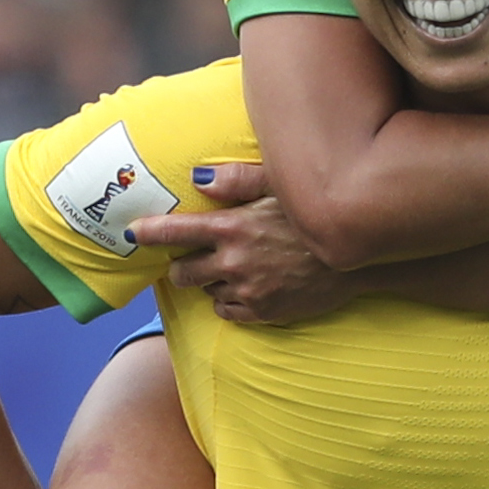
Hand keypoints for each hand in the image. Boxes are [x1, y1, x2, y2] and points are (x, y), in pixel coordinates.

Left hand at [126, 161, 356, 323]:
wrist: (355, 259)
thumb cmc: (315, 215)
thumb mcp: (280, 186)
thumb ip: (237, 180)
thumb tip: (198, 177)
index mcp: (232, 228)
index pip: (175, 233)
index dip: (148, 232)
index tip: (132, 232)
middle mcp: (233, 263)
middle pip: (182, 273)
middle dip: (183, 265)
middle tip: (197, 256)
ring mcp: (247, 291)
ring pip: (207, 292)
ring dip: (213, 282)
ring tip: (238, 268)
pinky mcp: (262, 312)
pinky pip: (228, 312)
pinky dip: (231, 302)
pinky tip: (250, 287)